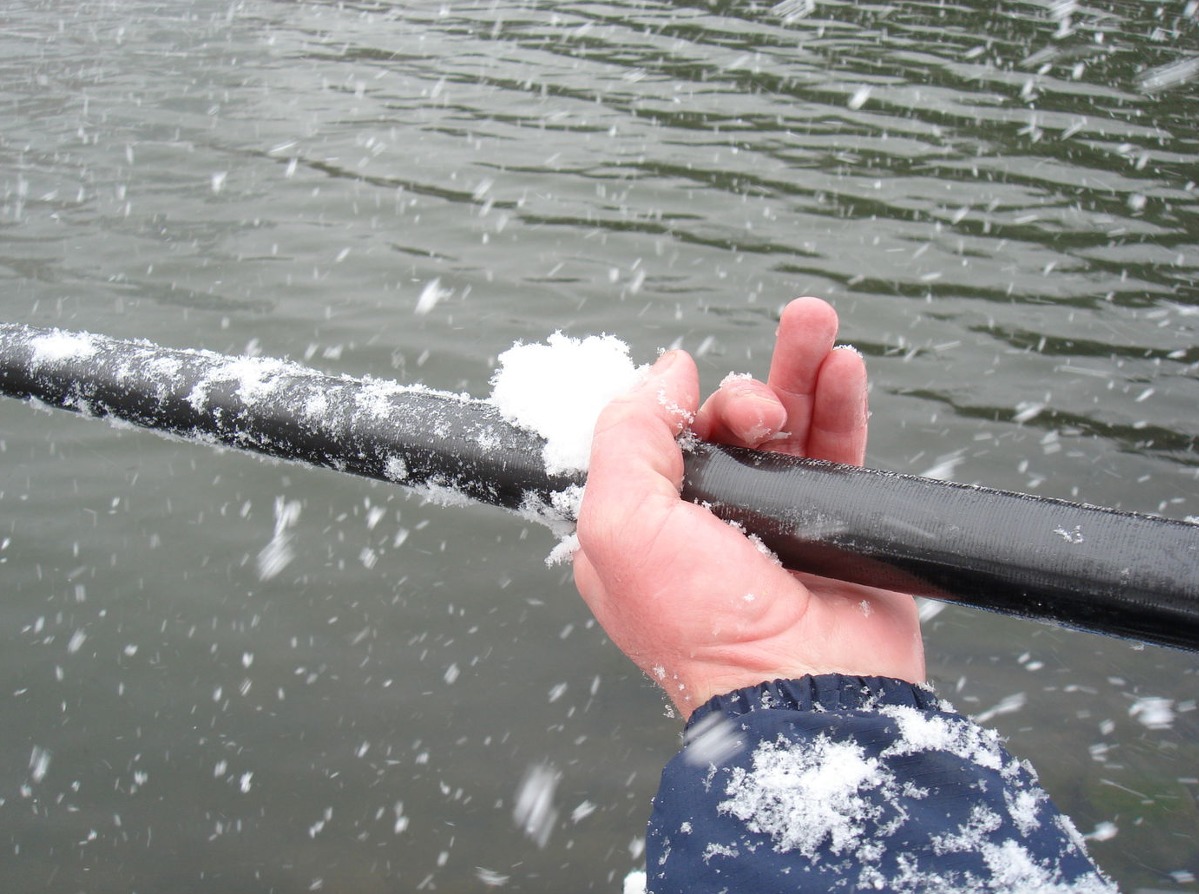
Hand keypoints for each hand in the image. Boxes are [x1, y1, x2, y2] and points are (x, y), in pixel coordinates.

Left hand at [572, 298, 924, 713]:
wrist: (805, 688)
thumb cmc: (705, 627)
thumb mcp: (621, 525)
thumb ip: (626, 436)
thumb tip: (666, 371)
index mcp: (643, 528)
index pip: (652, 438)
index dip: (668, 405)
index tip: (683, 389)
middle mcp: (705, 522)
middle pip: (722, 425)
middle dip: (741, 394)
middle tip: (757, 412)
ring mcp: (771, 522)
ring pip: (785, 422)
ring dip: (798, 366)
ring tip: (814, 321)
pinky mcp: (831, 525)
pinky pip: (837, 446)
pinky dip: (840, 400)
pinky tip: (842, 364)